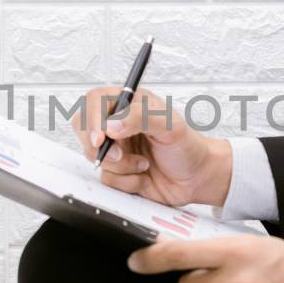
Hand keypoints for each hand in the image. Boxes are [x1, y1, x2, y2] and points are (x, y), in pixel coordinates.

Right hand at [72, 87, 232, 206]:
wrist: (198, 179)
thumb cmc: (189, 147)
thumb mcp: (171, 125)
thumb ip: (140, 117)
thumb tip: (111, 125)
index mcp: (130, 104)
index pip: (95, 101)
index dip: (92, 119)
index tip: (100, 139)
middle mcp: (119, 124)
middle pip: (85, 129)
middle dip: (101, 148)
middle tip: (121, 155)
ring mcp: (116, 148)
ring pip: (95, 158)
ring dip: (121, 167)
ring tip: (144, 164)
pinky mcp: (117, 171)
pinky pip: (106, 179)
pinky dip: (126, 181)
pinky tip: (143, 176)